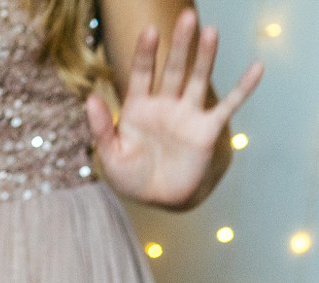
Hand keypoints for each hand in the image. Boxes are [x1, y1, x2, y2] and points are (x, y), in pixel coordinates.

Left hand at [86, 9, 261, 208]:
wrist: (157, 199)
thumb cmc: (130, 176)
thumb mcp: (109, 155)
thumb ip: (100, 127)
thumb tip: (90, 97)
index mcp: (138, 107)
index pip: (142, 74)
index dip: (146, 53)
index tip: (150, 31)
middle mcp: (165, 104)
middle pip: (174, 69)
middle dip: (180, 45)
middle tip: (187, 17)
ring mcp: (187, 114)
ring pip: (198, 79)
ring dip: (205, 57)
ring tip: (210, 32)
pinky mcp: (207, 129)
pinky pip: (228, 105)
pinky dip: (242, 88)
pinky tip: (257, 67)